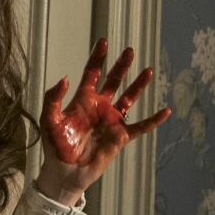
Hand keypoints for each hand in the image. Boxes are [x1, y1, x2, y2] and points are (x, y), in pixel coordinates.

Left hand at [38, 37, 170, 199]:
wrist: (64, 172)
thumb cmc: (55, 146)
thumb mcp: (49, 120)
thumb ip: (53, 98)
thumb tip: (66, 78)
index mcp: (82, 100)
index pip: (92, 73)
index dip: (98, 58)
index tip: (104, 42)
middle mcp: (100, 106)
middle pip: (114, 81)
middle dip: (121, 66)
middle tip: (130, 50)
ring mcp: (111, 120)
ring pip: (129, 98)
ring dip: (138, 85)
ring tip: (148, 70)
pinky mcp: (121, 136)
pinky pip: (141, 126)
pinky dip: (153, 119)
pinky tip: (166, 111)